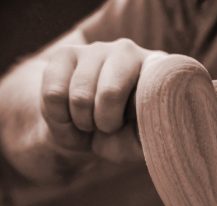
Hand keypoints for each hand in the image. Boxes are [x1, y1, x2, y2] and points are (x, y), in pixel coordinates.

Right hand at [41, 38, 163, 162]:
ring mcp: (96, 49)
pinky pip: (53, 94)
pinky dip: (60, 117)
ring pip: (79, 96)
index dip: (135, 116)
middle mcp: (129, 51)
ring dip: (82, 122)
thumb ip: (154, 132)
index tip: (131, 126)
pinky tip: (71, 114)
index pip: (151, 88)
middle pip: (110, 93)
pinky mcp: (65, 54)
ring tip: (90, 122)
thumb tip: (160, 122)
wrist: (86, 135)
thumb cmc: (122, 138)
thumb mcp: (142, 143)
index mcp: (157, 72)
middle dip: (105, 123)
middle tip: (108, 128)